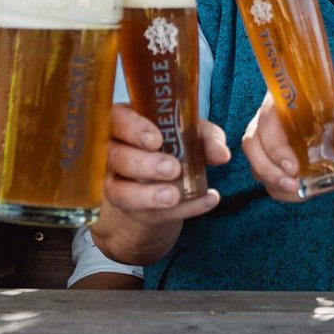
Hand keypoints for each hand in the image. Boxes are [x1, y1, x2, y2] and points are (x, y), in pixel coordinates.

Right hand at [104, 104, 228, 221]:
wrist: (165, 180)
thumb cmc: (174, 144)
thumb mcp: (192, 134)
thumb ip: (207, 138)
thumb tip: (221, 154)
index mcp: (123, 123)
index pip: (114, 120)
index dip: (131, 129)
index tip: (156, 140)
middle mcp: (112, 153)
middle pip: (114, 157)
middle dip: (143, 164)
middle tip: (172, 168)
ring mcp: (116, 184)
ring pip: (119, 192)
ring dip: (147, 196)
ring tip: (175, 196)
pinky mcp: (132, 210)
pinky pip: (149, 213)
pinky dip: (183, 209)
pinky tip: (206, 201)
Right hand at [241, 93, 333, 202]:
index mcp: (289, 101)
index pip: (267, 118)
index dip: (273, 144)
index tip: (292, 165)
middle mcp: (276, 122)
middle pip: (254, 144)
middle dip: (268, 168)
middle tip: (292, 183)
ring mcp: (276, 145)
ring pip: (258, 164)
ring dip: (273, 181)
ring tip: (297, 190)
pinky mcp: (282, 165)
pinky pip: (270, 180)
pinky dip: (282, 191)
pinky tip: (300, 193)